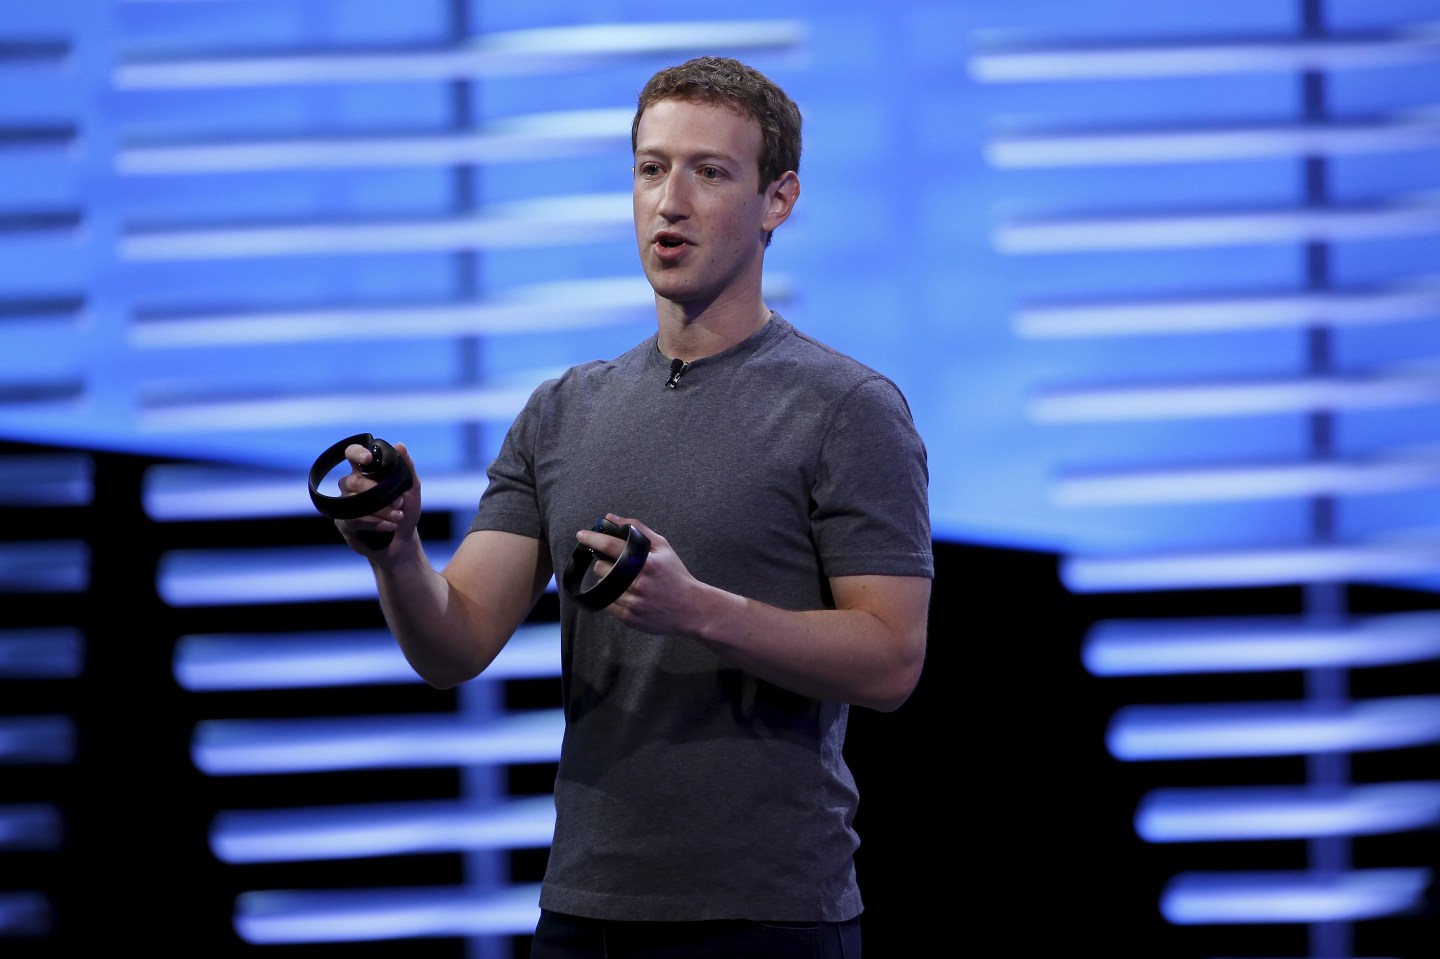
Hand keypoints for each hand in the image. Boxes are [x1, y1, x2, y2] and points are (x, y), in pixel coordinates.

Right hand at [335, 441, 421, 559]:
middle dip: (378, 492)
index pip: (352, 454)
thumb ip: (406, 467)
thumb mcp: (411, 489)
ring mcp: (344, 504)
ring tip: (398, 516)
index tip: (368, 459)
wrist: (403, 541)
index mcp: (366, 472)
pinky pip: (354, 519)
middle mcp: (351, 485)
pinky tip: (390, 526)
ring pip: (354, 502)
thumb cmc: (406, 511)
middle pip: (354, 480)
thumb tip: (400, 445)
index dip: (357, 453)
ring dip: (381, 509)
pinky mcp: (343, 523)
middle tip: (400, 503)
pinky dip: (376, 523)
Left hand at [575, 514, 706, 634]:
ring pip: (602, 586)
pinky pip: (607, 603)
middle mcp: (638, 582)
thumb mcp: (662, 547)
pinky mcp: (629, 617)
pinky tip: (627, 594)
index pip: (610, 546)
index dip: (592, 538)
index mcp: (646, 562)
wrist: (691, 609)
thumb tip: (611, 518)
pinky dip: (612, 596)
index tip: (582, 535)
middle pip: (601, 568)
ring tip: (624, 580)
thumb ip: (637, 529)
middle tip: (613, 563)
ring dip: (608, 581)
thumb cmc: (675, 575)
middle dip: (603, 563)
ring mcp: (632, 602)